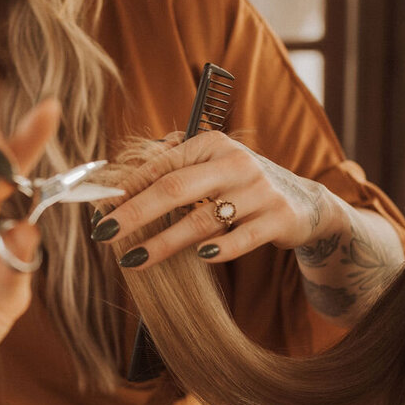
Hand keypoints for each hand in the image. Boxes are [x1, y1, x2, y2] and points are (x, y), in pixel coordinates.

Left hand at [92, 131, 342, 267]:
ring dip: (164, 243)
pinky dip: (220, 250)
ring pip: (203, 220)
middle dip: (135, 213)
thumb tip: (120, 185)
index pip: (162, 166)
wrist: (304, 202)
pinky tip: (199, 259)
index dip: (128, 190)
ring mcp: (258, 190)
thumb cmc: (241, 187)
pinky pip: (243, 239)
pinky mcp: (278, 217)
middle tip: (105, 234)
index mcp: (212, 145)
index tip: (101, 211)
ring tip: (135, 259)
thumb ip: (174, 169)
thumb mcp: (212, 167)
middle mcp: (235, 163)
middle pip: (175, 188)